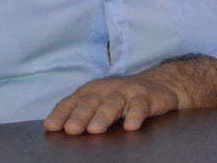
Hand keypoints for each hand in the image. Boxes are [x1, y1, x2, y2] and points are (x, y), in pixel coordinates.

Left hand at [44, 54, 216, 134]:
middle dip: (81, 115)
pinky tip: (130, 126)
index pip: (73, 101)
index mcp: (93, 91)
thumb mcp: (102, 104)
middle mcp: (109, 89)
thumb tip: (56, 130)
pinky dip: (136, 115)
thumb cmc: (125, 99)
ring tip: (96, 129)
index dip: (62, 113)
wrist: (164, 87)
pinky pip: (142, 106)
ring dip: (104, 115)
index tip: (52, 127)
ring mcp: (129, 92)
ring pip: (114, 103)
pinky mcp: (150, 97)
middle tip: (72, 129)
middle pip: (92, 101)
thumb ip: (83, 113)